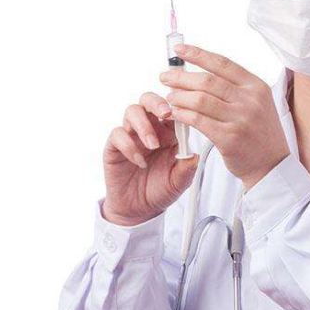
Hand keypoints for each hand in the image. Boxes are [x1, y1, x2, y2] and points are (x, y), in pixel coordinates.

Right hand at [102, 92, 199, 225]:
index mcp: (169, 132)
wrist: (139, 210)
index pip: (172, 109)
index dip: (177, 106)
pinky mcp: (115, 146)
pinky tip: (139, 161)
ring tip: (153, 145)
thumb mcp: (180, 182)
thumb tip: (194, 155)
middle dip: (157, 102)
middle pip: (149, 100)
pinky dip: (129, 145)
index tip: (184, 111)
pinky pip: (118, 134)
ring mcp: (131, 135)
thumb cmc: (161, 190)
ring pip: (132, 111)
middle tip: (165, 113)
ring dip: (144, 125)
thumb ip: (187, 168)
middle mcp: (150, 129)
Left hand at [160, 43, 289, 189]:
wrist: (271, 164)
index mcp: (256, 86)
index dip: (198, 54)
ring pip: (200, 100)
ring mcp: (241, 119)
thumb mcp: (257, 103)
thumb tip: (199, 73)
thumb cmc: (258, 132)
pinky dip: (183, 114)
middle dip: (181, 77)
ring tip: (169, 97)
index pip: (222, 64)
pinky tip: (176, 113)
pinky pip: (198, 121)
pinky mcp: (229, 138)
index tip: (178, 50)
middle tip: (165, 77)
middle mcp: (250, 100)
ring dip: (179, 97)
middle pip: (207, 81)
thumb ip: (234, 87)